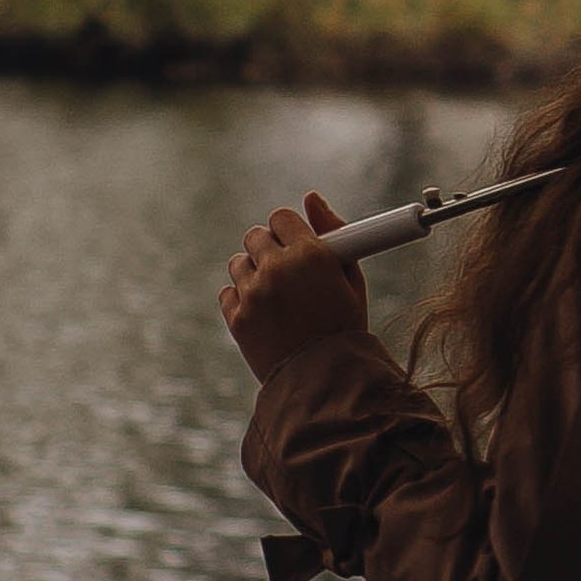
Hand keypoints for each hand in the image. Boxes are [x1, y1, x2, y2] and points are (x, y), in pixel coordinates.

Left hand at [222, 196, 366, 381]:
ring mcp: (254, 294)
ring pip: (238, 263)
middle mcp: (278, 269)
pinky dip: (242, 300)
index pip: (281, 217)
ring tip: (276, 296)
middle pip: (255, 235)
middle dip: (269, 248)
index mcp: (311, 255)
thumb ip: (334, 233)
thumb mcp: (352, 280)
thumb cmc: (345, 328)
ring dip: (253, 273)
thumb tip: (312, 197)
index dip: (289, 231)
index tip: (296, 245)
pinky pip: (228, 293)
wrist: (325, 383)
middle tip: (285, 270)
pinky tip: (264, 314)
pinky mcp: (237, 319)